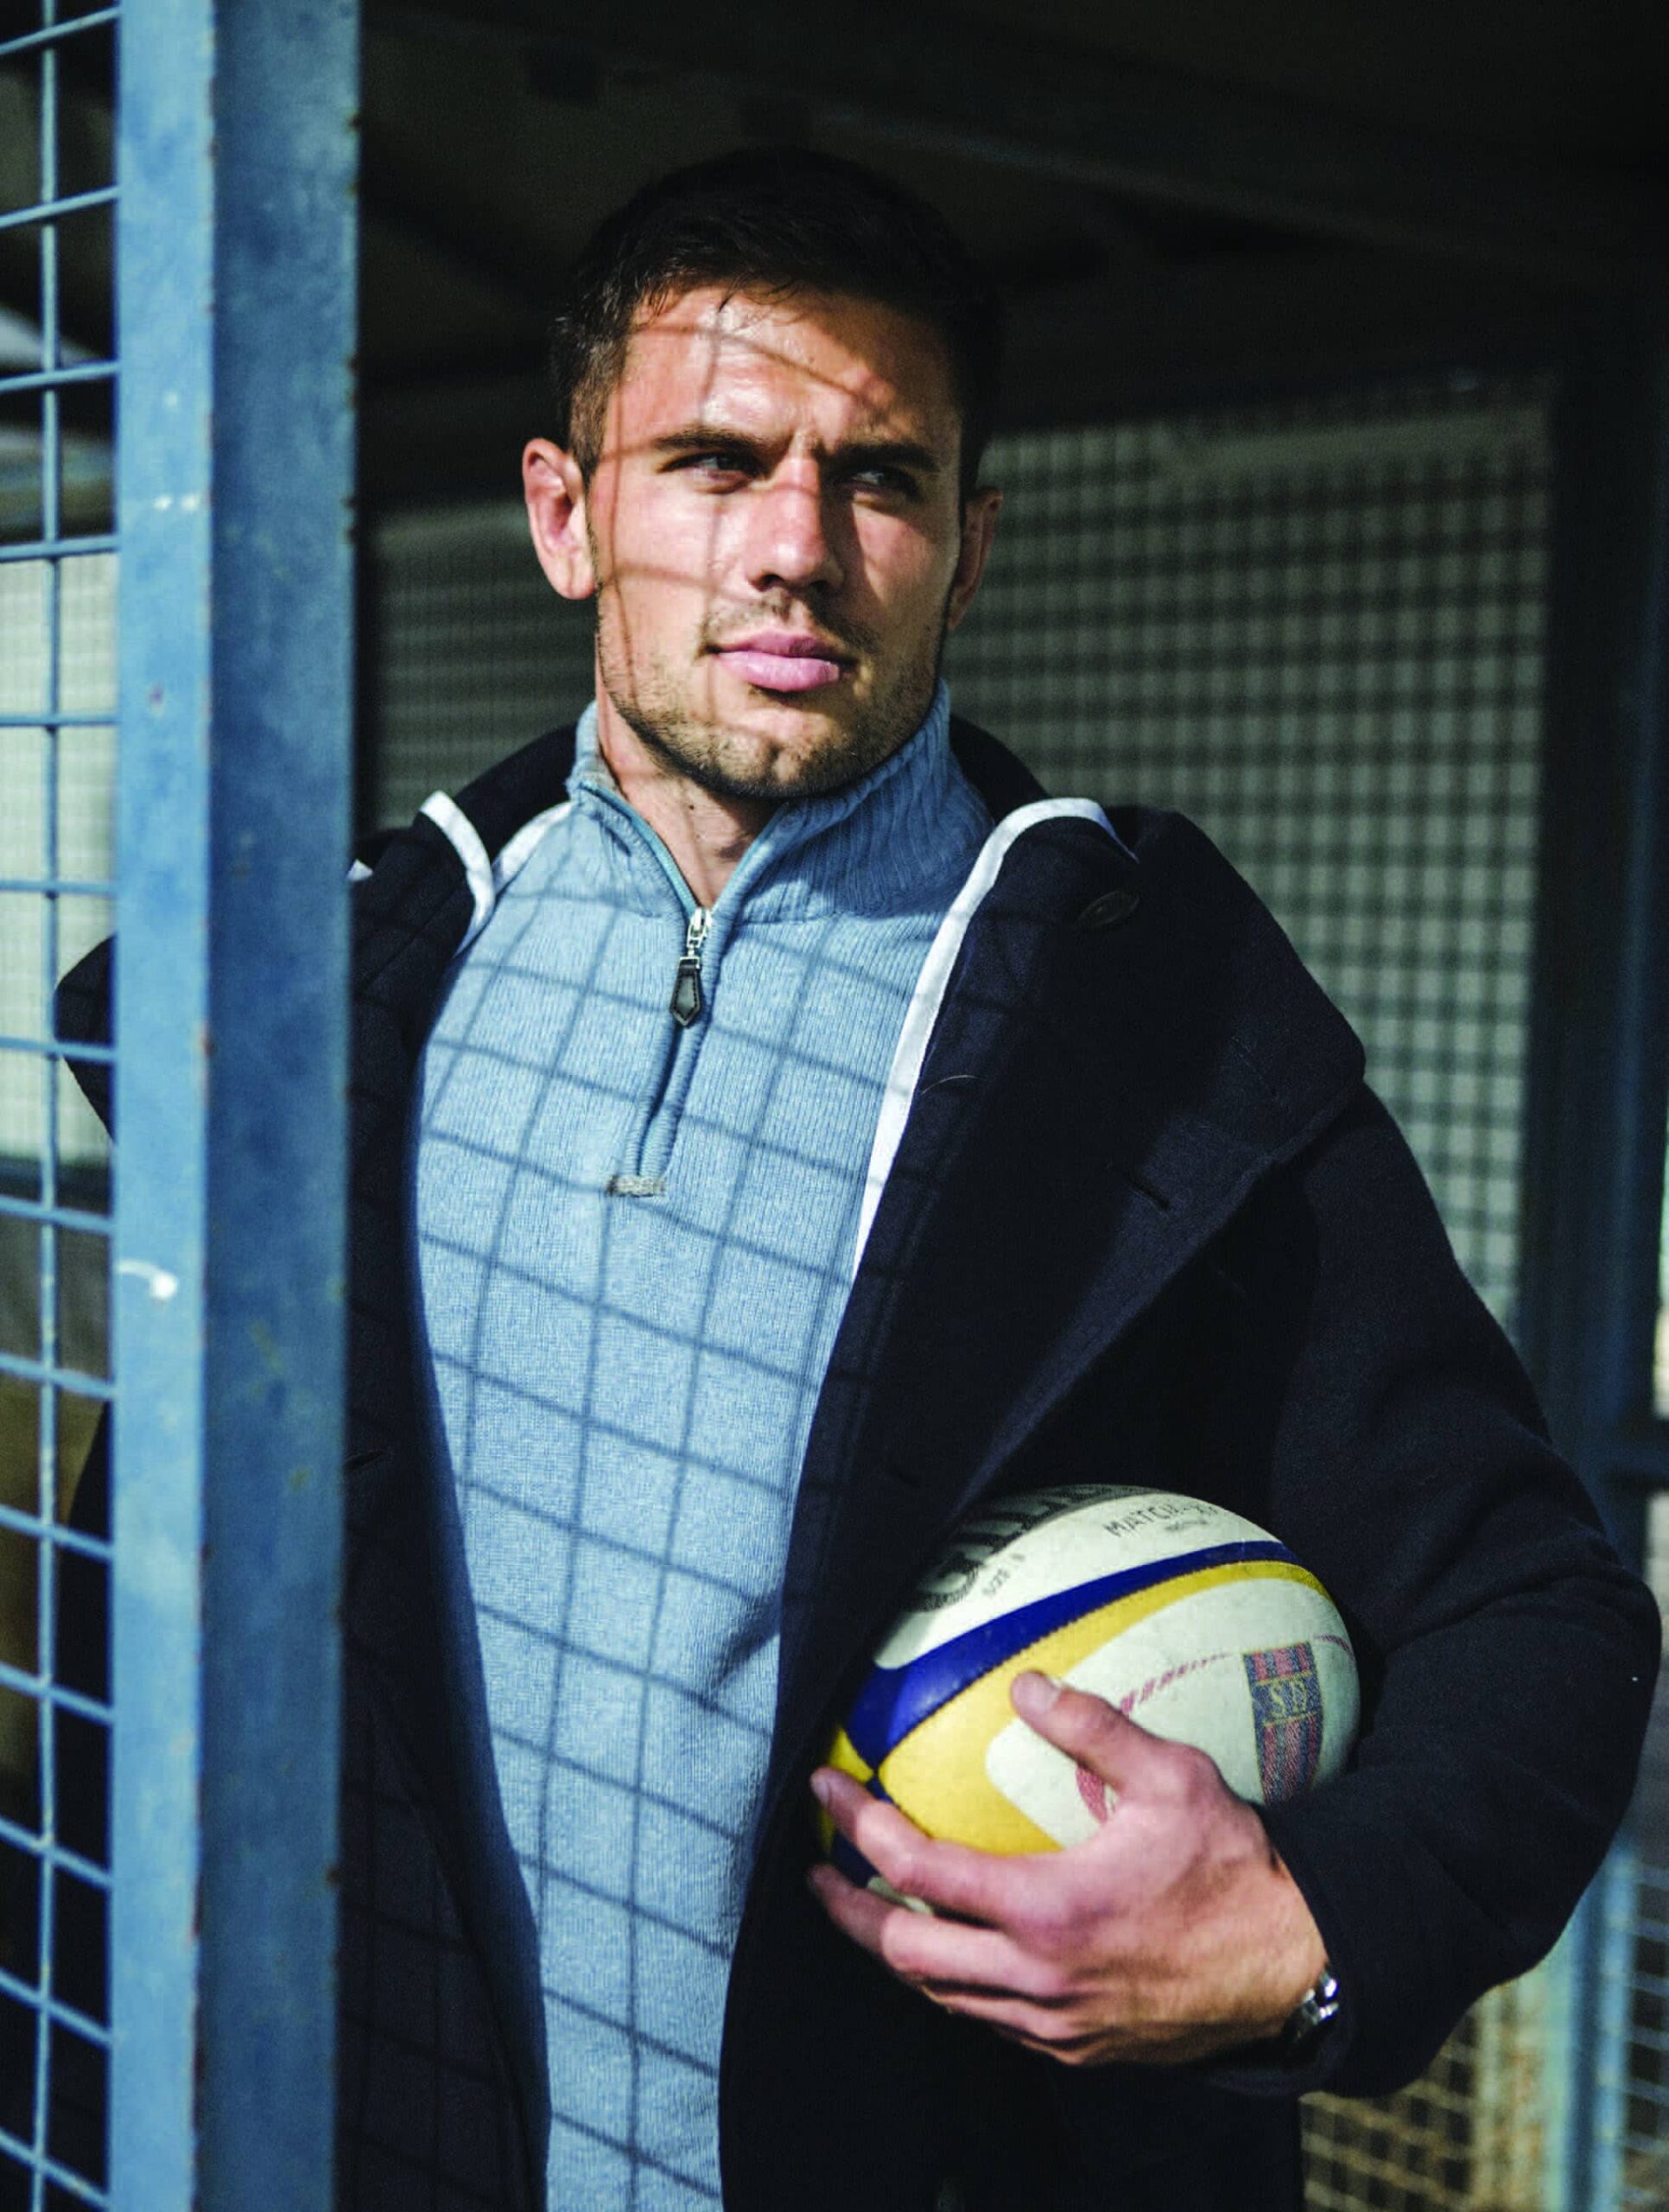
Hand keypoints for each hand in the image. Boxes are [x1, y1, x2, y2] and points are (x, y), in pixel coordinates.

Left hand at [807, 1670, 1326, 2066]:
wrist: (1295, 1965)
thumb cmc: (1233, 1865)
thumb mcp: (1172, 1778)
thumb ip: (1093, 1727)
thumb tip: (1027, 1683)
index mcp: (1048, 1911)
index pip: (919, 1873)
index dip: (859, 1828)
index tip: (826, 1790)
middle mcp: (1038, 1979)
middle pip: (905, 1952)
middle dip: (846, 1908)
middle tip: (814, 1869)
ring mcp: (1055, 2024)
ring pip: (941, 1996)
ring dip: (894, 1949)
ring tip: (866, 1903)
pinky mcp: (1076, 2049)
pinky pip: (988, 2020)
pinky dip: (951, 1982)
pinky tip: (949, 1947)